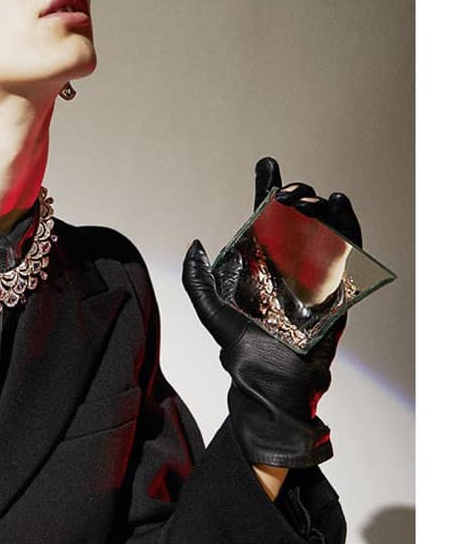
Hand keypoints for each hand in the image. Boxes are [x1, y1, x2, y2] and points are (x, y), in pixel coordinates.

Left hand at [181, 157, 361, 467]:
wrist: (269, 379)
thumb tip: (195, 243)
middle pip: (296, 218)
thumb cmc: (241, 347)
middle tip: (287, 190)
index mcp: (262, 261)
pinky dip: (346, 227)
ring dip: (318, 208)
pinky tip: (340, 205)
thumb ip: (195, 279)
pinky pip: (346, 252)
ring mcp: (313, 273)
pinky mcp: (335, 287)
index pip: (265, 217)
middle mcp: (289, 262)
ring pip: (321, 229)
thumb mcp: (210, 310)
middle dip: (294, 197)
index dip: (266, 189)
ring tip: (311, 196)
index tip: (266, 164)